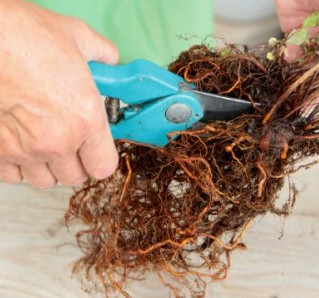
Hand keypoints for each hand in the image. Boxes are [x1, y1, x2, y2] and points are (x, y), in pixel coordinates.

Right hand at [0, 0, 118, 187]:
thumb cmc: (26, 35)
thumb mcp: (79, 38)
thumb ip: (103, 55)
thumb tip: (111, 60)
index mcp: (85, 120)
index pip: (104, 167)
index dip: (101, 158)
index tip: (97, 149)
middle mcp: (57, 142)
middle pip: (75, 177)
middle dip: (76, 161)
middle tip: (71, 140)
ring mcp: (23, 150)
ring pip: (44, 180)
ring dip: (48, 166)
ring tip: (45, 142)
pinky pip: (13, 176)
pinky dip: (19, 165)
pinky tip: (21, 143)